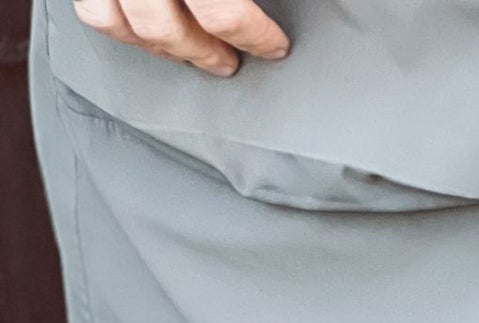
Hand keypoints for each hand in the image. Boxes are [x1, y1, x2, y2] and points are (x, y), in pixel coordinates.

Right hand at [72, 0, 288, 74]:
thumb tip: (288, 17)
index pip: (221, 11)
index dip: (254, 35)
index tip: (275, 46)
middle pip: (167, 28)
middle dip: (205, 52)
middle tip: (231, 60)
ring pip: (125, 24)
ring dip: (163, 48)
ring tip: (192, 52)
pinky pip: (94, 9)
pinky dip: (118, 27)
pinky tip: (147, 31)